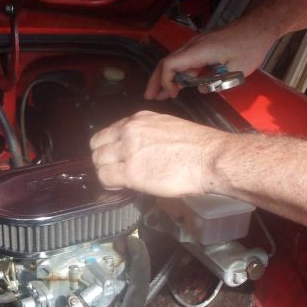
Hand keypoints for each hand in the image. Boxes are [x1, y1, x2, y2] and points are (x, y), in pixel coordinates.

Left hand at [90, 111, 230, 197]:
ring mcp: (127, 150)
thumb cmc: (198, 147)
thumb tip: (139, 149)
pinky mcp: (130, 171)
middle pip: (97, 145)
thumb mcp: (167, 128)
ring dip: (105, 171)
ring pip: (98, 160)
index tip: (115, 157)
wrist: (209, 158)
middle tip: (114, 170)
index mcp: (139, 119)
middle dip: (103, 159)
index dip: (108, 146)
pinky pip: (105, 177)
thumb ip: (147, 134)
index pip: (108, 131)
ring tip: (117, 180)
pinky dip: (109, 184)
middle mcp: (129, 130)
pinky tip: (119, 187)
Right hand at [145, 18, 275, 99]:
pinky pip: (185, 60)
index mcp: (198, 51)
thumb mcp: (235, 71)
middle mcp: (193, 46)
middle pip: (167, 62)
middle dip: (157, 80)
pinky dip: (179, 73)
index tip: (173, 95)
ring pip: (175, 61)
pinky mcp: (204, 47)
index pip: (170, 64)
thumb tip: (199, 88)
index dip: (166, 81)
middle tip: (149, 97)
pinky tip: (180, 85)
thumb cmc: (250, 47)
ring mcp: (198, 45)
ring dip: (167, 78)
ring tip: (162, 95)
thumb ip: (214, 82)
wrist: (260, 26)